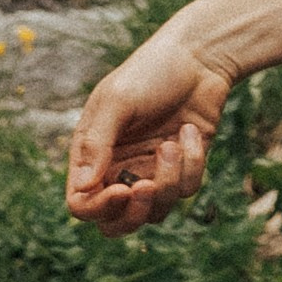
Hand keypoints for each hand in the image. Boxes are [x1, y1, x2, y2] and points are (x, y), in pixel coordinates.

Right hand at [67, 26, 231, 235]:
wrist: (199, 58)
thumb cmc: (150, 72)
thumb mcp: (117, 100)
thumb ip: (97, 142)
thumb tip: (83, 186)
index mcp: (92, 154)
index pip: (81, 202)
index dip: (99, 207)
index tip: (124, 189)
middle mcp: (119, 169)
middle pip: (116, 224)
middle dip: (134, 214)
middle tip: (149, 186)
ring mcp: (151, 171)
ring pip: (156, 211)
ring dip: (170, 180)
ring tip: (174, 142)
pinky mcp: (182, 169)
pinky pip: (186, 190)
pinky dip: (193, 163)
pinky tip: (192, 131)